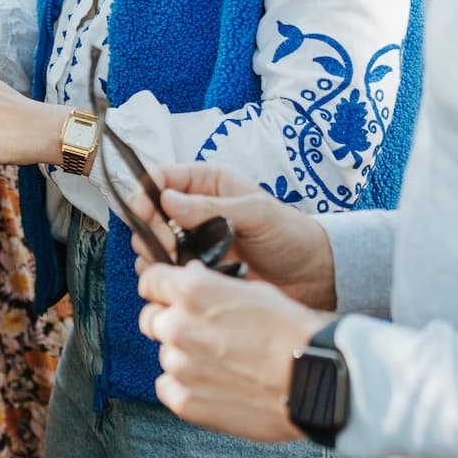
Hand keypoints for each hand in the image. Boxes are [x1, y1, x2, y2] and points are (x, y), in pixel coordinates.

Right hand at [124, 162, 337, 309]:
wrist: (312, 274)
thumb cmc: (290, 234)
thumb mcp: (256, 213)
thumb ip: (211, 207)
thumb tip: (168, 200)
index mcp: (207, 183)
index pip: (159, 178)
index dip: (145, 194)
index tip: (145, 215)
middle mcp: (193, 209)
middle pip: (148, 213)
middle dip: (151, 230)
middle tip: (170, 247)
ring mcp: (193, 240)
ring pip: (152, 244)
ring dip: (158, 256)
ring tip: (183, 264)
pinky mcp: (196, 269)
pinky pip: (168, 270)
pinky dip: (171, 276)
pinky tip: (191, 279)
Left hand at [137, 260, 325, 442]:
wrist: (318, 380)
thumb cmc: (293, 332)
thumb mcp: (254, 290)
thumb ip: (210, 286)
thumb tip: (190, 279)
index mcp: (192, 292)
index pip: (150, 281)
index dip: (161, 288)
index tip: (170, 296)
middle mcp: (178, 326)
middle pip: (152, 320)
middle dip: (171, 322)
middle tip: (203, 333)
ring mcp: (179, 367)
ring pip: (166, 355)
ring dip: (185, 357)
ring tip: (224, 365)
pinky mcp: (185, 402)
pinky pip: (168, 389)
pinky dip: (186, 388)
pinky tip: (216, 386)